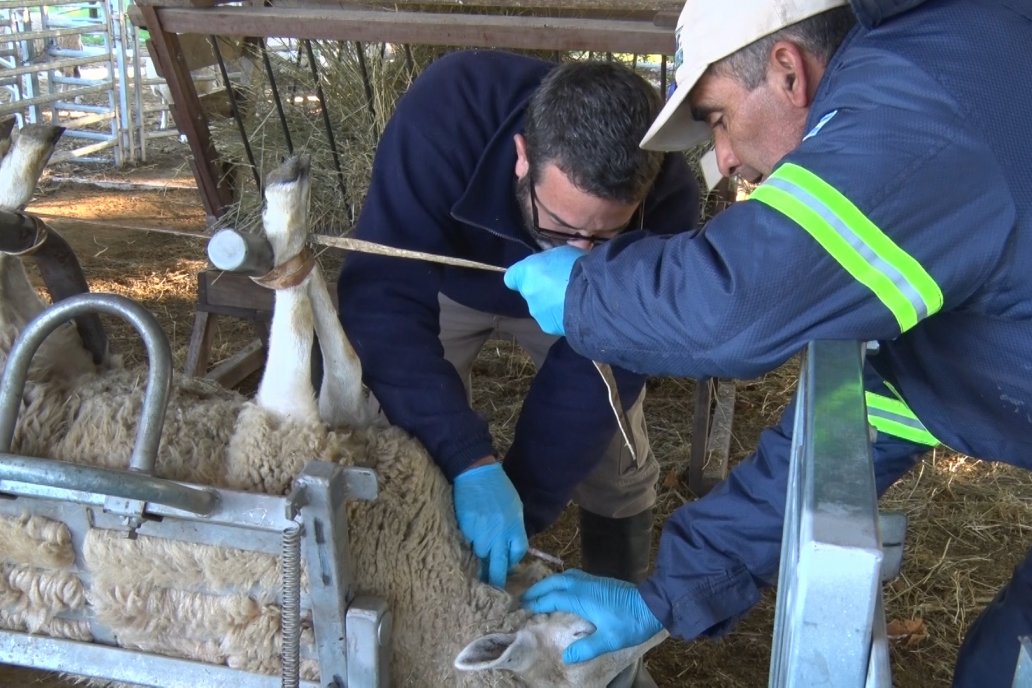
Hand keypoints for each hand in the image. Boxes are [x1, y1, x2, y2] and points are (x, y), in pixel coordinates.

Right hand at [453, 462, 527, 587]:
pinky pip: (467, 546)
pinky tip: (467, 545)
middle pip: (499, 567)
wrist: (477, 474)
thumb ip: (515, 528)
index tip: (508, 563)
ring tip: (477, 560)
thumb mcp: (515, 507)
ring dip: (480, 560)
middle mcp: (498, 535)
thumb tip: (509, 546)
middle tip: (494, 588)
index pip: (518, 554)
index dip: (513, 561)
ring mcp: (480, 534)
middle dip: (496, 581)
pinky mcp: (465, 531)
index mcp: (514, 528)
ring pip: (480, 558)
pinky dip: (467, 548)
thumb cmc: (500, 489)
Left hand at [503, 245, 586, 335]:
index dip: (522, 276)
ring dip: (552, 304)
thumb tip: (551, 264)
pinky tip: (576, 311)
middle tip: (563, 285)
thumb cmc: (577, 267)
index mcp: (526, 271)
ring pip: (541, 307)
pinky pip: (552, 320)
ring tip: (573, 299)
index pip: (511, 277)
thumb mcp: (562, 252)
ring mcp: (536, 312)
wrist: (592, 296)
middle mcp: (527, 292)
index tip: (535, 274)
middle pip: (530, 291)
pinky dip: (561, 316)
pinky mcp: (548, 326)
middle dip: (543, 289)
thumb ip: (549, 260)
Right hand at [522, 569, 662, 663]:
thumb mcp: (608, 640)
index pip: (552, 597)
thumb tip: (566, 657)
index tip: (521, 608)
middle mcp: (584, 584)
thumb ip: (586, 648)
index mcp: (582, 597)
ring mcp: (594, 581)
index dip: (536, 603)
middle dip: (538, 589)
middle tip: (524, 598)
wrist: (654, 604)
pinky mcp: (601, 582)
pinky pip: (575, 576)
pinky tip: (564, 590)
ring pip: (565, 576)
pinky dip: (562, 581)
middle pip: (555, 582)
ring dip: (550, 583)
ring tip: (540, 592)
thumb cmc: (630, 622)